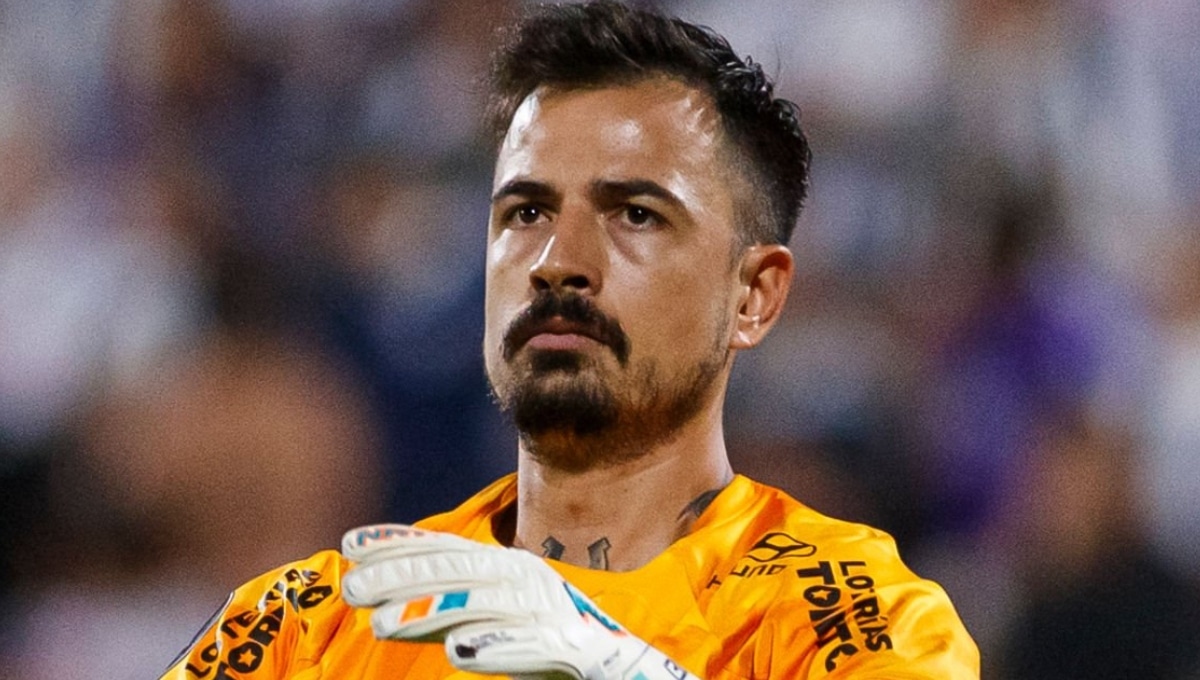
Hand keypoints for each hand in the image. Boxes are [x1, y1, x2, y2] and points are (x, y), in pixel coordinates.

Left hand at [341, 524, 693, 679]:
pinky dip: (498, 648)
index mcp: (515, 571)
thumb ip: (460, 611)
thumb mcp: (504, 623)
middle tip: (352, 588)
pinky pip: (535, 648)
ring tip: (384, 627)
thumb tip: (397, 607)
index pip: (451, 551)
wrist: (636, 674)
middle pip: (461, 572)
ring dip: (435, 611)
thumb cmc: (562, 651)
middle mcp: (533, 584)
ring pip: (488, 607)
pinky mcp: (582, 651)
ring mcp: (556, 615)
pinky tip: (460, 653)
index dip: (402, 544)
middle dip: (403, 576)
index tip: (352, 545)